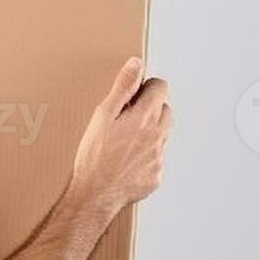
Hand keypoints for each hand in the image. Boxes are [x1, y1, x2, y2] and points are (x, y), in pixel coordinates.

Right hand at [69, 57, 170, 214]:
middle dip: (151, 109)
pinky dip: (145, 157)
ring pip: (163, 136)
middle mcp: (158, 136)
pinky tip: (125, 162)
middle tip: (127, 119)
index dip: (147, 87)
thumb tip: (137, 64)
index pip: (161, 88)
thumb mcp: (102, 115)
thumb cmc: (94, 157)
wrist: (94, 195)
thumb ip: (123, 87)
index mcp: (145, 117)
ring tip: (123, 142)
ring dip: (149, 133)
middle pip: (166, 111)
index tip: (133, 95)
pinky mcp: (156, 176)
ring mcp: (159, 158)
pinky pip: (156, 160)